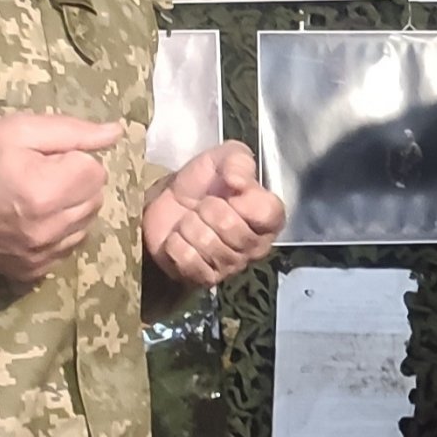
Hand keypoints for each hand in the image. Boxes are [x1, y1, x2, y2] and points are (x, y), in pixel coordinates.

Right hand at [0, 111, 123, 284]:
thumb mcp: (18, 130)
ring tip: (37, 198)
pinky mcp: (32, 273)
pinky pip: (68, 249)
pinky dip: (59, 233)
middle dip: (76, 183)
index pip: (96, 171)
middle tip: (41, 175)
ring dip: (71, 209)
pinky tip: (32, 221)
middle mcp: (49, 229)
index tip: (44, 158)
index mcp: (47, 191)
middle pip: (96, 199)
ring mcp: (41, 256)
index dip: (73, 158)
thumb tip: (116, 132)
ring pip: (87, 226)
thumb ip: (72, 131)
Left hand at [144, 142, 284, 288]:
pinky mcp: (205, 278)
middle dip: (207, 209)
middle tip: (203, 206)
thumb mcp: (225, 157)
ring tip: (191, 222)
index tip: (230, 192)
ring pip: (207, 244)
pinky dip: (177, 245)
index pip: (267, 213)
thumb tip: (238, 182)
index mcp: (268, 217)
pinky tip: (180, 239)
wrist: (168, 199)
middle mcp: (256, 246)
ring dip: (189, 226)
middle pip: (231, 227)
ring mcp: (231, 266)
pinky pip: (189, 261)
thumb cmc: (202, 181)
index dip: (243, 201)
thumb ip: (238, 162)